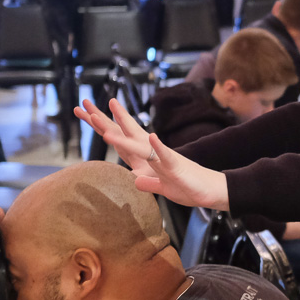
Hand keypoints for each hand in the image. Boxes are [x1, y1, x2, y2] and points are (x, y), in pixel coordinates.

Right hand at [74, 97, 159, 175]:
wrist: (163, 160)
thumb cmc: (156, 168)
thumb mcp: (148, 173)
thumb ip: (141, 176)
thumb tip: (134, 180)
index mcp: (142, 148)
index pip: (129, 144)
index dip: (118, 141)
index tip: (107, 135)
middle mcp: (135, 136)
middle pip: (121, 124)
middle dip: (112, 115)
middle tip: (103, 103)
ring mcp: (127, 133)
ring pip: (110, 122)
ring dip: (98, 113)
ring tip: (85, 102)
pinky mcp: (122, 134)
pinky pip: (107, 125)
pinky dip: (98, 120)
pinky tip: (89, 113)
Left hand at [76, 98, 229, 209]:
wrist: (211, 190)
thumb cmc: (188, 187)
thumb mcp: (162, 188)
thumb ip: (148, 183)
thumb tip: (134, 179)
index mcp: (149, 158)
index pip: (124, 141)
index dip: (107, 129)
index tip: (90, 116)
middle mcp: (154, 153)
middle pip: (128, 135)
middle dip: (108, 123)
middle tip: (89, 109)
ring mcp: (165, 159)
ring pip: (142, 147)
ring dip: (125, 139)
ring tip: (107, 133)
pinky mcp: (177, 168)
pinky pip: (166, 156)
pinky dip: (159, 147)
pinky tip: (152, 137)